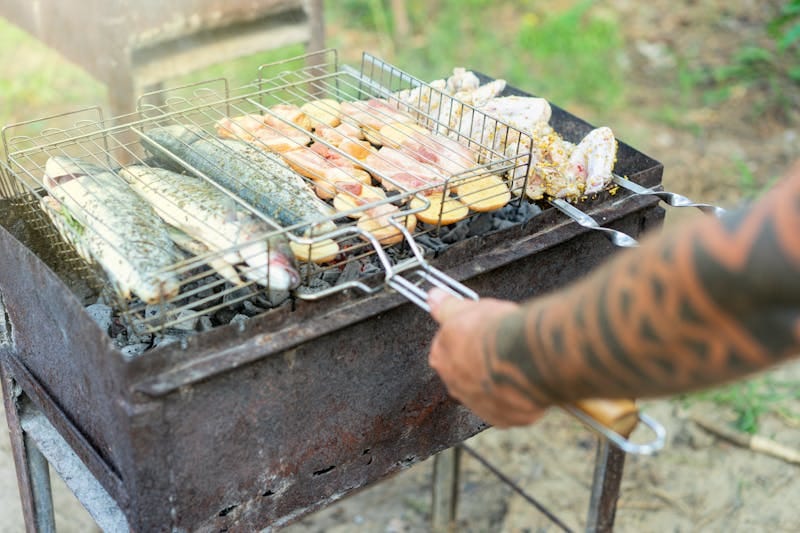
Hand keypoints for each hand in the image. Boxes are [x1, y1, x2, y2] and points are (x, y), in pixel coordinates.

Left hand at [427, 289, 545, 426]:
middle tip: (501, 345)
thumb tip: (433, 297)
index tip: (478, 330)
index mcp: (442, 360)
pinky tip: (528, 380)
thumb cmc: (493, 333)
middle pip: (466, 372)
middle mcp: (456, 387)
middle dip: (481, 361)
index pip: (446, 348)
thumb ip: (446, 306)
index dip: (464, 337)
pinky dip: (518, 396)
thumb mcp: (465, 308)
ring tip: (518, 361)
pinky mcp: (505, 418)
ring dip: (499, 380)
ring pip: (488, 391)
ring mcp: (481, 405)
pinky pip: (511, 406)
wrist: (525, 356)